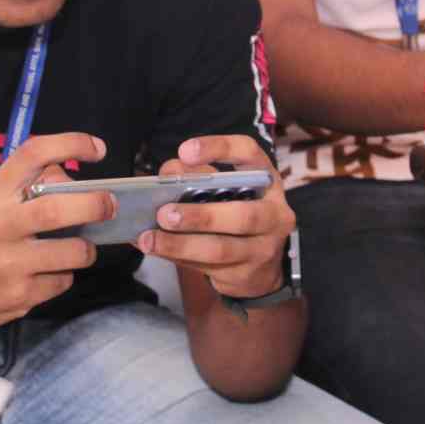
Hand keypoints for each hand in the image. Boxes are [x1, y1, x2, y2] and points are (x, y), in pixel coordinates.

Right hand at [0, 132, 109, 336]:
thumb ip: (27, 188)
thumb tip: (77, 182)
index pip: (33, 154)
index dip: (71, 144)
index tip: (98, 149)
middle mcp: (0, 226)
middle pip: (58, 208)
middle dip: (95, 205)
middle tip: (110, 205)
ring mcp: (9, 263)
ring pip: (73, 251)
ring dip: (86, 249)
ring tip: (78, 247)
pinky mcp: (20, 295)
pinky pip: (63, 281)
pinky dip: (64, 275)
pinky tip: (47, 273)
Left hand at [138, 135, 293, 300]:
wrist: (262, 267)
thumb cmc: (238, 215)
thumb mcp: (226, 189)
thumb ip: (197, 177)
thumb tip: (167, 174)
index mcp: (266, 180)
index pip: (249, 154)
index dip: (218, 148)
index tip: (185, 152)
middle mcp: (273, 213)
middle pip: (242, 215)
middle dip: (200, 215)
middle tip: (165, 212)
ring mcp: (263, 248)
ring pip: (221, 249)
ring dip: (181, 244)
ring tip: (150, 238)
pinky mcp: (246, 274)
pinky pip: (208, 267)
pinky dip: (178, 257)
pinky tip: (157, 250)